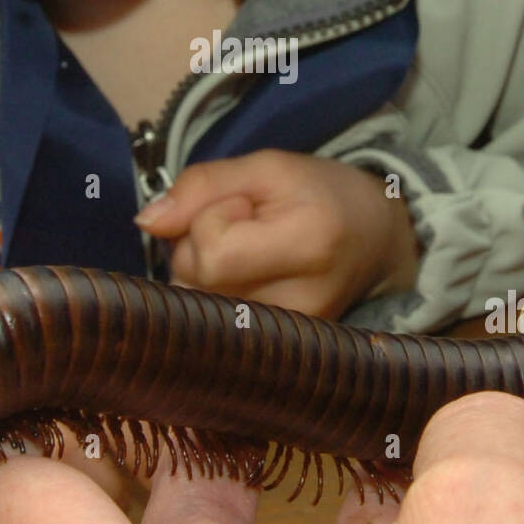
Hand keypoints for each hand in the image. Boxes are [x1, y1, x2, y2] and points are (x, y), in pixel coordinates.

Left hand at [134, 149, 420, 319]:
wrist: (376, 241)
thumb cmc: (321, 194)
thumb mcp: (267, 168)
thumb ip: (202, 186)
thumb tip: (147, 222)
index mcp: (309, 248)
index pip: (210, 252)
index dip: (210, 217)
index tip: (245, 205)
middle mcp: (301, 306)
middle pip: (195, 280)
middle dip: (199, 242)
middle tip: (246, 224)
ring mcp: (290, 339)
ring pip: (195, 302)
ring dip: (204, 269)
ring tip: (249, 250)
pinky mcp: (277, 355)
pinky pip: (209, 321)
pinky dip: (213, 293)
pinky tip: (246, 277)